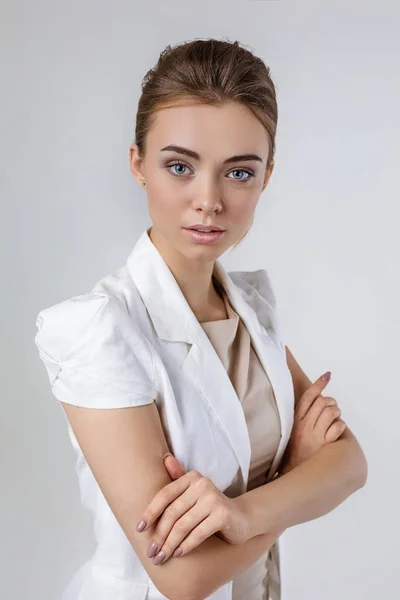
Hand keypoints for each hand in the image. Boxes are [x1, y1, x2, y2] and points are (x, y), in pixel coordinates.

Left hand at [135, 454, 251, 564]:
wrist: (242, 518)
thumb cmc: (210, 508)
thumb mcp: (193, 494)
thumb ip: (178, 479)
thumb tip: (164, 458)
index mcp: (192, 477)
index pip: (165, 494)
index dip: (150, 512)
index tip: (139, 529)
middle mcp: (202, 484)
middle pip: (172, 513)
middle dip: (159, 535)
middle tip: (151, 552)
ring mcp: (213, 498)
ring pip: (183, 525)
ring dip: (169, 544)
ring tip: (161, 557)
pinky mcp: (222, 515)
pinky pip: (198, 533)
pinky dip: (186, 546)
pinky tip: (178, 554)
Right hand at [279, 372, 346, 474]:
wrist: (292, 473)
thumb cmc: (294, 450)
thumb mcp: (292, 430)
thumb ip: (303, 415)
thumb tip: (318, 398)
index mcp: (295, 420)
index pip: (308, 396)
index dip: (318, 384)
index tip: (327, 375)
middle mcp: (304, 426)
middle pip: (323, 401)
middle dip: (331, 403)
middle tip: (331, 409)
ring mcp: (315, 435)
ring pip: (332, 411)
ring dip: (336, 413)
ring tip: (333, 420)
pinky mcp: (324, 445)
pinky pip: (338, 427)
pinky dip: (340, 426)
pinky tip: (335, 431)